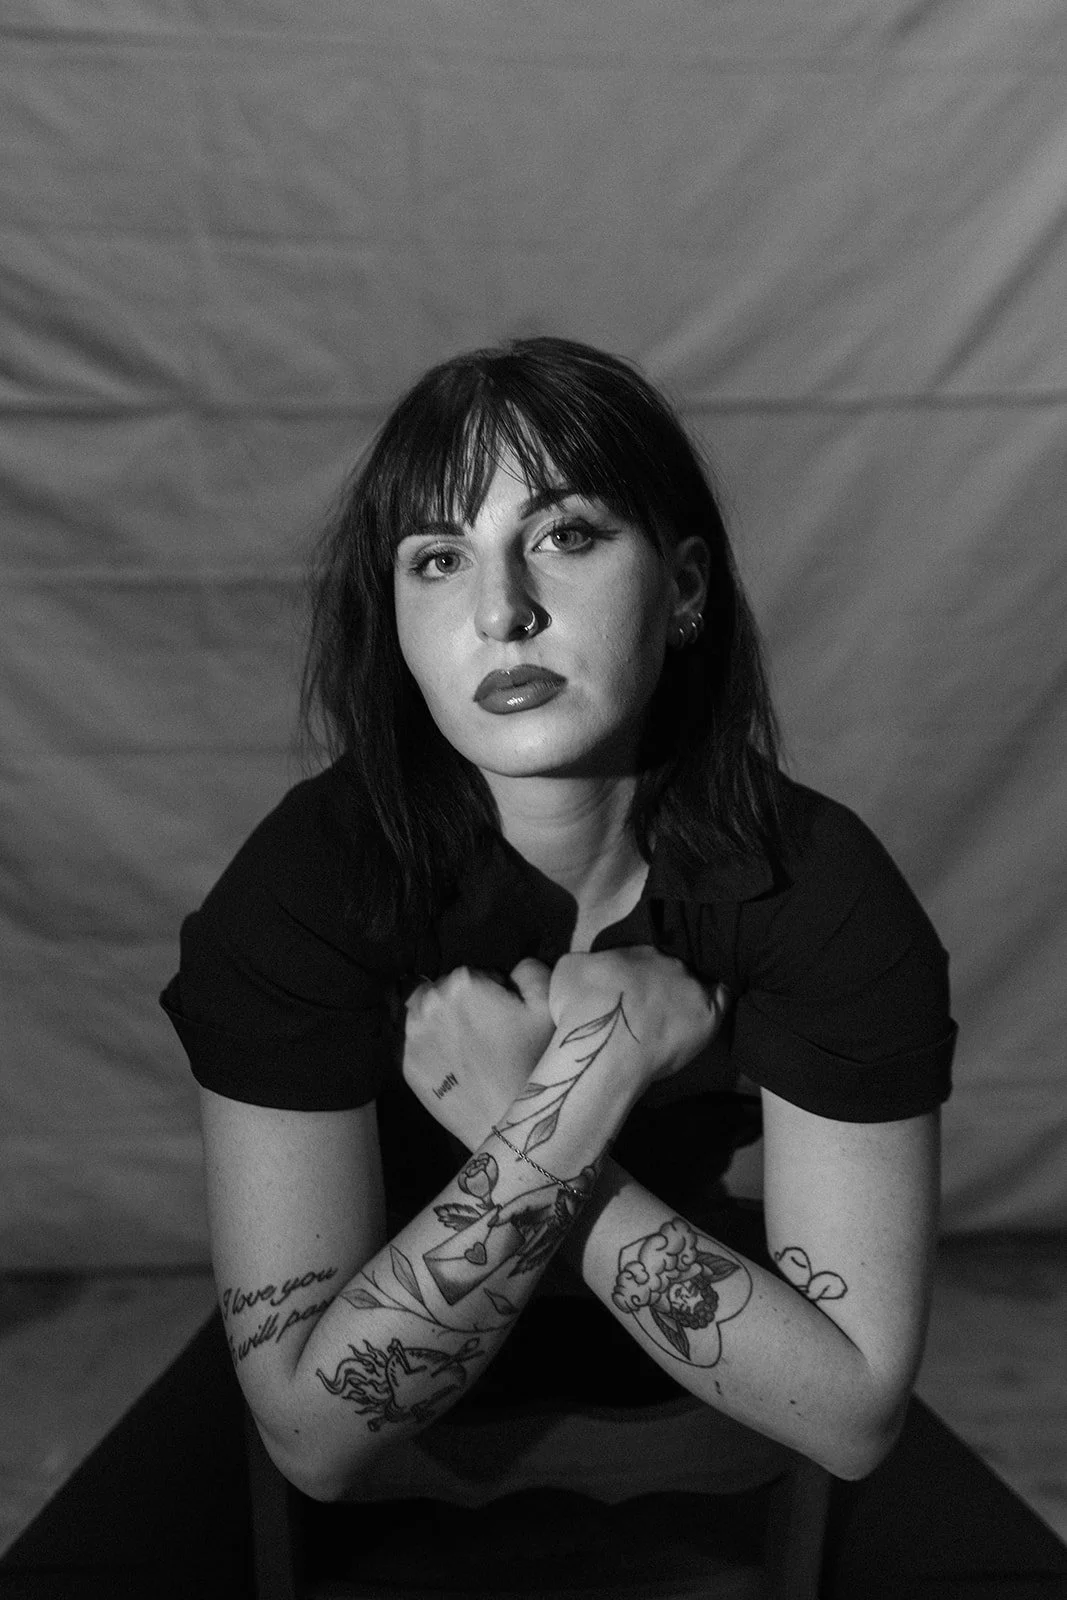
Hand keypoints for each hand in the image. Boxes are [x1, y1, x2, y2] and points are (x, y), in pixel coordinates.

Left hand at [402, 959, 554, 1148]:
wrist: (512, 1123)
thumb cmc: (536, 1060)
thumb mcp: (548, 1004)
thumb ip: (529, 970)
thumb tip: (511, 970)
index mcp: (462, 981)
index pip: (476, 974)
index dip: (494, 992)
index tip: (506, 1016)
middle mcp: (429, 1003)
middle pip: (445, 991)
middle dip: (463, 1004)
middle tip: (489, 1033)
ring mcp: (413, 1037)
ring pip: (426, 1015)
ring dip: (443, 1022)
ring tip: (469, 1048)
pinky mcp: (407, 1066)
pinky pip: (418, 1045)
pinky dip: (434, 1048)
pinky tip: (456, 1066)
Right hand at [549, 946, 728, 1086]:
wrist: (605, 1046)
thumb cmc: (580, 1009)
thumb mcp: (567, 969)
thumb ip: (586, 960)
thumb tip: (592, 964)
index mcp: (638, 948)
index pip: (647, 954)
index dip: (639, 971)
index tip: (632, 987)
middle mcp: (669, 961)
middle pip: (672, 967)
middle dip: (664, 981)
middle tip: (652, 1003)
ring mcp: (691, 986)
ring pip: (697, 981)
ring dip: (689, 991)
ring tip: (679, 1012)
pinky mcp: (708, 1015)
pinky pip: (723, 998)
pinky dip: (719, 998)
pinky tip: (711, 1008)